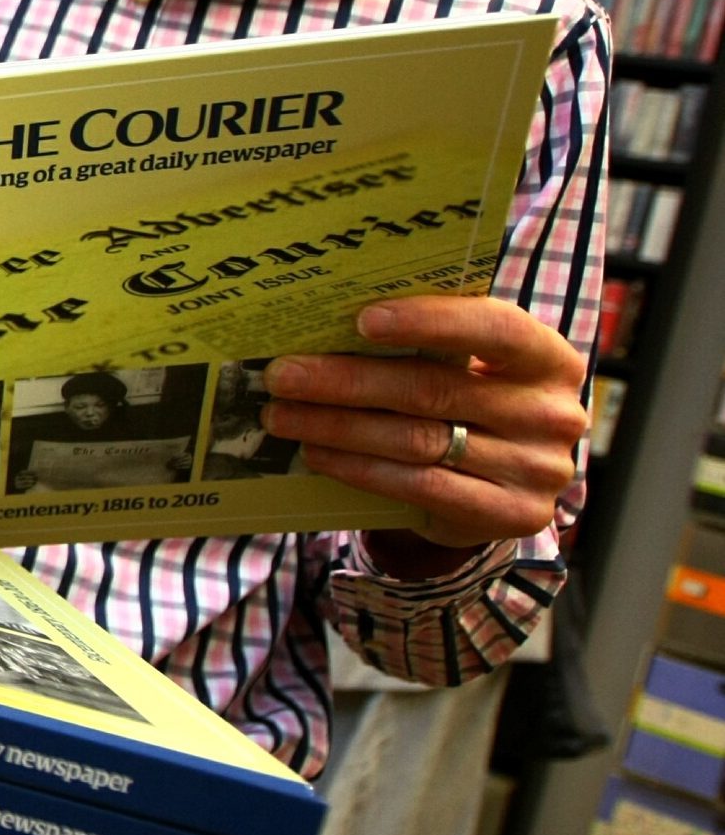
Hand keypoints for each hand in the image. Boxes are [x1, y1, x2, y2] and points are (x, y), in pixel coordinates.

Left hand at [258, 296, 590, 564]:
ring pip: (417, 440)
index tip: (362, 319)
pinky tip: (317, 454)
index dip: (428, 321)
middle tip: (283, 374)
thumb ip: (426, 345)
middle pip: (432, 390)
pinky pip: (420, 487)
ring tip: (282, 415)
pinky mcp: (513, 514)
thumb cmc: (473, 402)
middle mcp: (551, 413)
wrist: (509, 482)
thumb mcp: (469, 367)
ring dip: (338, 427)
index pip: (493, 328)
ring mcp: (537, 469)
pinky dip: (359, 469)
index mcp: (547, 358)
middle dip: (346, 380)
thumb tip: (324, 323)